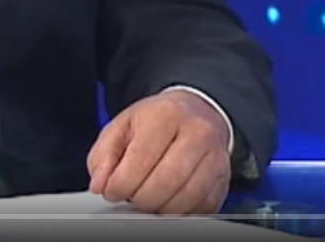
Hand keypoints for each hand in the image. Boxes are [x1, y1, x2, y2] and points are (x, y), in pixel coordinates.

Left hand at [85, 89, 231, 214]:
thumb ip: (103, 155)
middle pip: (165, 182)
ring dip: (159, 207)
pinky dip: (180, 211)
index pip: (140, 160)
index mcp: (166, 115)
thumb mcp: (122, 126)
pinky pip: (201, 207)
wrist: (194, 112)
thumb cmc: (156, 121)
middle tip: (131, 195)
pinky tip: (167, 199)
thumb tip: (100, 184)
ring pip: (184, 199)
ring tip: (148, 196)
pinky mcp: (224, 178)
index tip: (112, 190)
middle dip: (140, 198)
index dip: (120, 184)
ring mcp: (215, 156)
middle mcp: (197, 133)